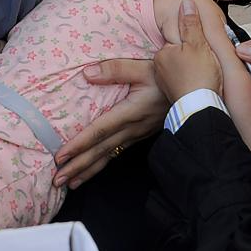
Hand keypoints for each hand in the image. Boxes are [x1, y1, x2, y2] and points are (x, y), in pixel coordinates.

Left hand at [53, 58, 167, 188]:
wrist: (193, 93)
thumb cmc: (168, 79)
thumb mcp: (143, 67)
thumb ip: (115, 69)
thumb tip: (87, 73)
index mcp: (129, 112)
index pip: (99, 131)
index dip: (79, 144)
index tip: (61, 156)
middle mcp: (131, 128)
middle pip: (100, 150)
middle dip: (78, 166)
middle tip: (57, 179)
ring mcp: (136, 135)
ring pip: (108, 156)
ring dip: (88, 170)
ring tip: (69, 182)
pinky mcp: (139, 136)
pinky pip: (117, 153)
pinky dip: (102, 164)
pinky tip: (92, 170)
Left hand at [155, 0, 222, 101]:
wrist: (202, 108)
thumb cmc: (200, 78)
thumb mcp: (198, 44)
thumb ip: (191, 23)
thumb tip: (186, 4)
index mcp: (163, 53)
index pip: (176, 39)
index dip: (193, 41)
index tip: (202, 47)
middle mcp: (160, 68)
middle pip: (178, 54)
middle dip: (191, 55)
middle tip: (205, 62)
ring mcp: (165, 83)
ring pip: (180, 68)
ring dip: (191, 69)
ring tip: (205, 73)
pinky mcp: (174, 95)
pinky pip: (182, 82)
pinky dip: (191, 81)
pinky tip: (201, 83)